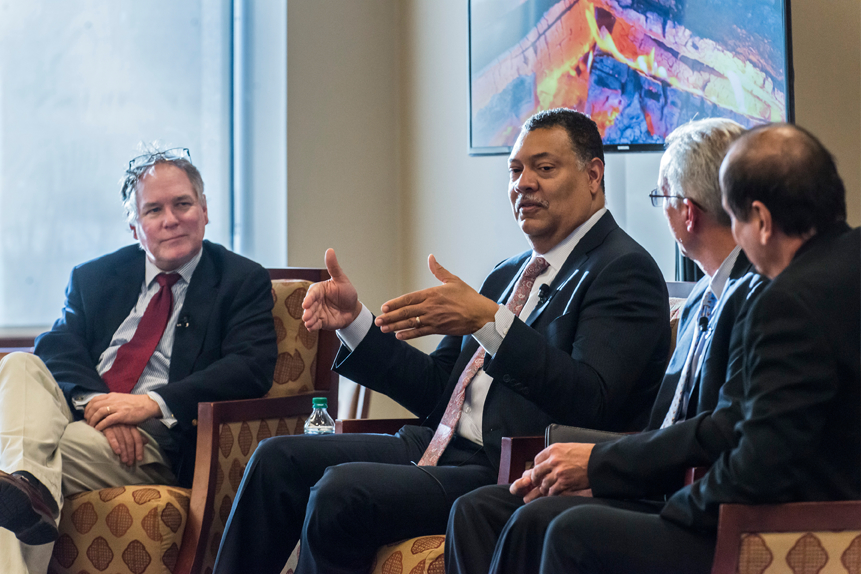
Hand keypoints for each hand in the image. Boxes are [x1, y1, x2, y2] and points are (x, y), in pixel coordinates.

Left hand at [85, 393, 161, 430]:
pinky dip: (101, 425)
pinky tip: (98, 429)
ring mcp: (117, 407)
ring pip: (99, 412)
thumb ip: (111, 401)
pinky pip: (107, 420)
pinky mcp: (122, 415)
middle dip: (88, 415)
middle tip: (88, 422)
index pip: (94, 400)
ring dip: (93, 420)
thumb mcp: (120, 399)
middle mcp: (112, 400)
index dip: (88, 408)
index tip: (87, 414)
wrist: (147, 404)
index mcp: (111, 396)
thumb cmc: (135, 403)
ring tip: (92, 427)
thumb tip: (102, 406)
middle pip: (94, 406)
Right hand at [102, 424, 148, 465]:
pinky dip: (115, 444)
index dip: (139, 449)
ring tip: (124, 460)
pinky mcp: (106, 427)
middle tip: (129, 463)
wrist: (99, 417)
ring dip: (124, 451)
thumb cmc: (113, 424)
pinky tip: (117, 452)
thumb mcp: (125, 428)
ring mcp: (116, 426)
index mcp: (131, 426)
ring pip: (122, 440)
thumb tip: (146, 441)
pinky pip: (112, 436)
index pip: (137, 439)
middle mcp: (125, 426)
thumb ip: (134, 435)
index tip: (139, 459)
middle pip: (130, 441)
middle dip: (131, 453)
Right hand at [302, 249, 361, 331]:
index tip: (307, 304)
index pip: (312, 294)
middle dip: (308, 311)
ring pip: (310, 316)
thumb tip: (330, 250)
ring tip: (309, 323)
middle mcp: (316, 301)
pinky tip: (311, 328)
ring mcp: (317, 312)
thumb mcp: (341, 279)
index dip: (309, 299)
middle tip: (307, 316)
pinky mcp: (320, 321)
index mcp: (319, 290)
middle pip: (309, 306)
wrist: (353, 309)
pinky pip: (315, 324)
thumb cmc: (346, 292)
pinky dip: (312, 326)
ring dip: (309, 319)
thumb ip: (334, 267)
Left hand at [375, 255, 499, 340]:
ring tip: (384, 329)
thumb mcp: (453, 280)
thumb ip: (439, 270)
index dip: (395, 303)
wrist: (480, 314)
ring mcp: (433, 319)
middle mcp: (430, 307)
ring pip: (410, 323)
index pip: (409, 299)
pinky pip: (420, 332)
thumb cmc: (468, 297)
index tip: (384, 307)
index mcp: (432, 294)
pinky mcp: (438, 328)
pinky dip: (409, 334)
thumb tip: (431, 257)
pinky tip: (399, 336)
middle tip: (378, 320)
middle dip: (390, 317)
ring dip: (395, 326)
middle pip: (406, 312)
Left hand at [510, 443, 594, 501]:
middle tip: (538, 482)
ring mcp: (559, 472)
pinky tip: (555, 492)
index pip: (537, 460)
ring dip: (545, 488)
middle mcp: (554, 460)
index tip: (538, 471)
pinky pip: (553, 491)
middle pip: (537, 472)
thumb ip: (556, 454)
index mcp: (554, 449)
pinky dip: (552, 493)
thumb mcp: (568, 448)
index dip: (537, 467)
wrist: (599, 461)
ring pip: (544, 484)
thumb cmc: (586, 454)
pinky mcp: (565, 483)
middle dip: (536, 479)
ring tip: (547, 489)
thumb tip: (547, 462)